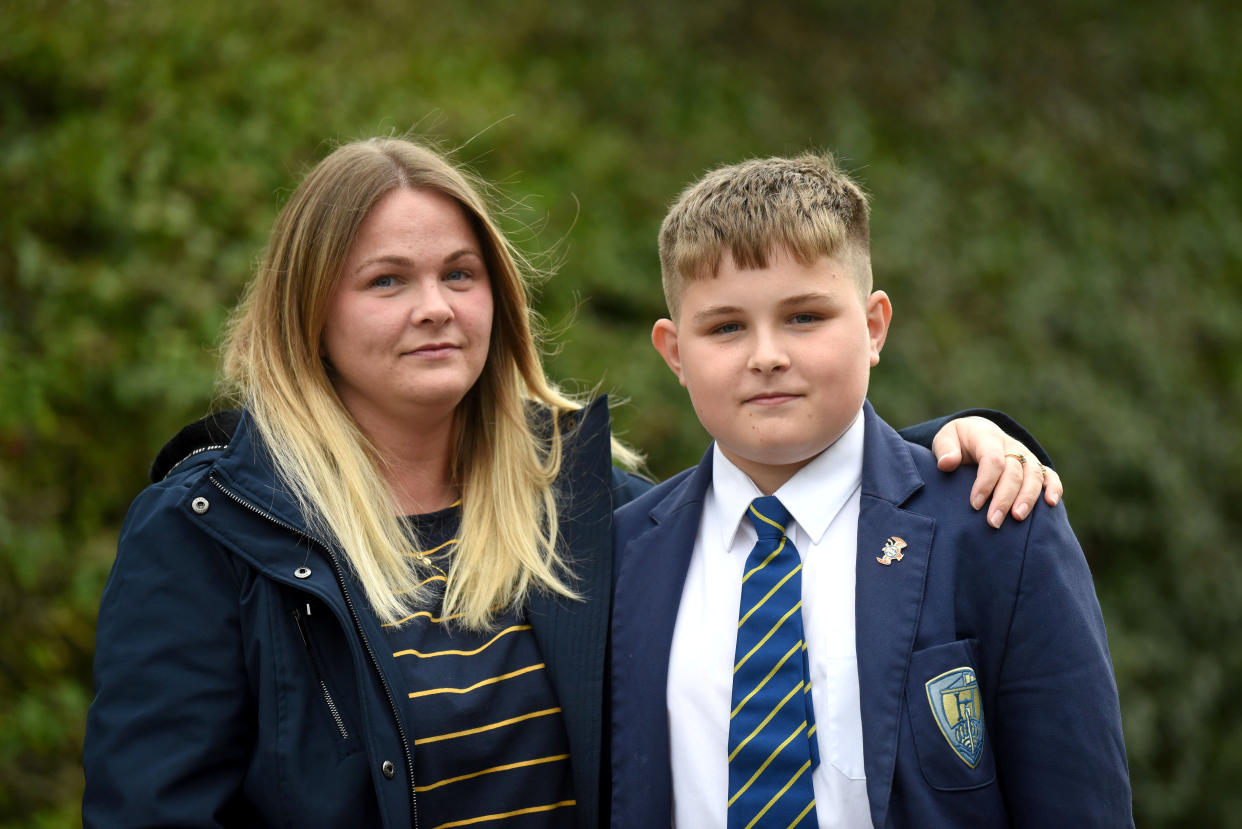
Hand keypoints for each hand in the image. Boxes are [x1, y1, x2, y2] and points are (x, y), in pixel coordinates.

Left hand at [932, 416, 1062, 527]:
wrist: (977, 433)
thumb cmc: (958, 442)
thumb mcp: (945, 439)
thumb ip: (945, 449)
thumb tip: (947, 463)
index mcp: (987, 436)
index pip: (992, 460)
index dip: (985, 483)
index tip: (974, 504)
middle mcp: (1010, 445)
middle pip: (1014, 472)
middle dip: (1004, 498)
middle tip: (993, 521)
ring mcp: (1025, 455)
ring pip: (1034, 475)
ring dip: (1028, 498)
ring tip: (1018, 518)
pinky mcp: (1034, 466)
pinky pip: (1050, 475)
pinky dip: (1054, 488)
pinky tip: (1051, 504)